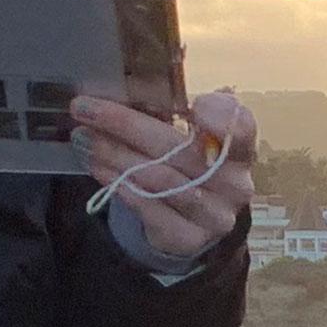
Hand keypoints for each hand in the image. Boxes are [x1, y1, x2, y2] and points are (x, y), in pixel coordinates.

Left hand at [74, 87, 255, 270]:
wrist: (194, 224)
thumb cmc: (190, 168)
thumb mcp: (193, 139)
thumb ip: (177, 113)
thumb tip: (130, 88)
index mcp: (241, 150)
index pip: (242, 128)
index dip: (222, 117)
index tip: (194, 106)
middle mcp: (235, 185)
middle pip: (179, 149)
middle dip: (126, 124)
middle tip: (85, 108)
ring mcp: (214, 216)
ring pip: (158, 178)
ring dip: (114, 154)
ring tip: (84, 138)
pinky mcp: (189, 238)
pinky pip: (148, 207)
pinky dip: (120, 185)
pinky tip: (98, 168)